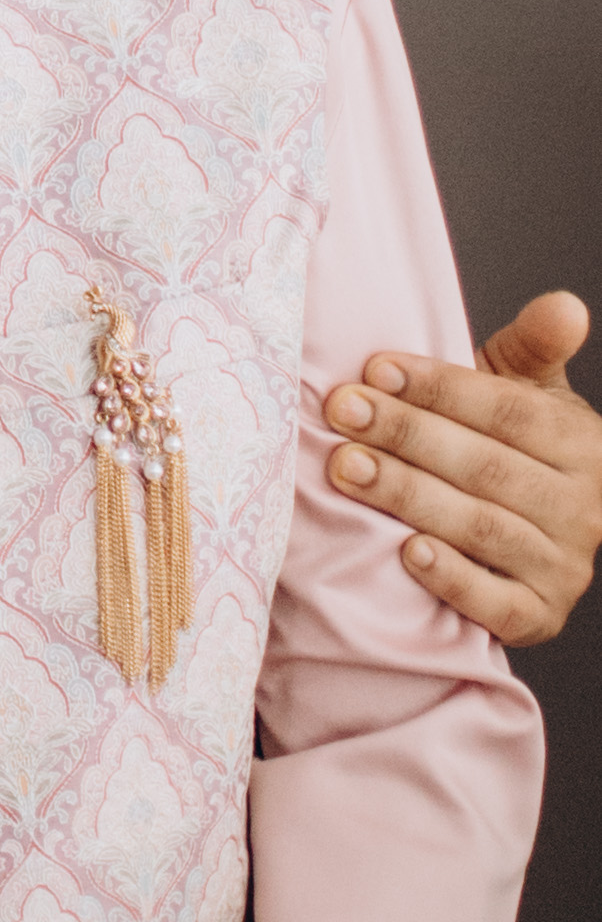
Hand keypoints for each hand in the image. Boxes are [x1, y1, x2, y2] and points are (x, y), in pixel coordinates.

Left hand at [324, 293, 597, 646]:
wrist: (529, 539)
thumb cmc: (509, 449)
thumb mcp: (526, 392)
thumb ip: (534, 347)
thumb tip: (565, 305)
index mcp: (583, 444)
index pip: (509, 410)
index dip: (441, 387)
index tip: (375, 367)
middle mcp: (583, 508)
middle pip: (487, 466)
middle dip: (407, 435)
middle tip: (343, 412)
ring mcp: (563, 566)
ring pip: (481, 526)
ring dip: (409, 495)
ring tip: (347, 468)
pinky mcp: (539, 616)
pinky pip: (494, 601)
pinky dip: (451, 577)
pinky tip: (406, 552)